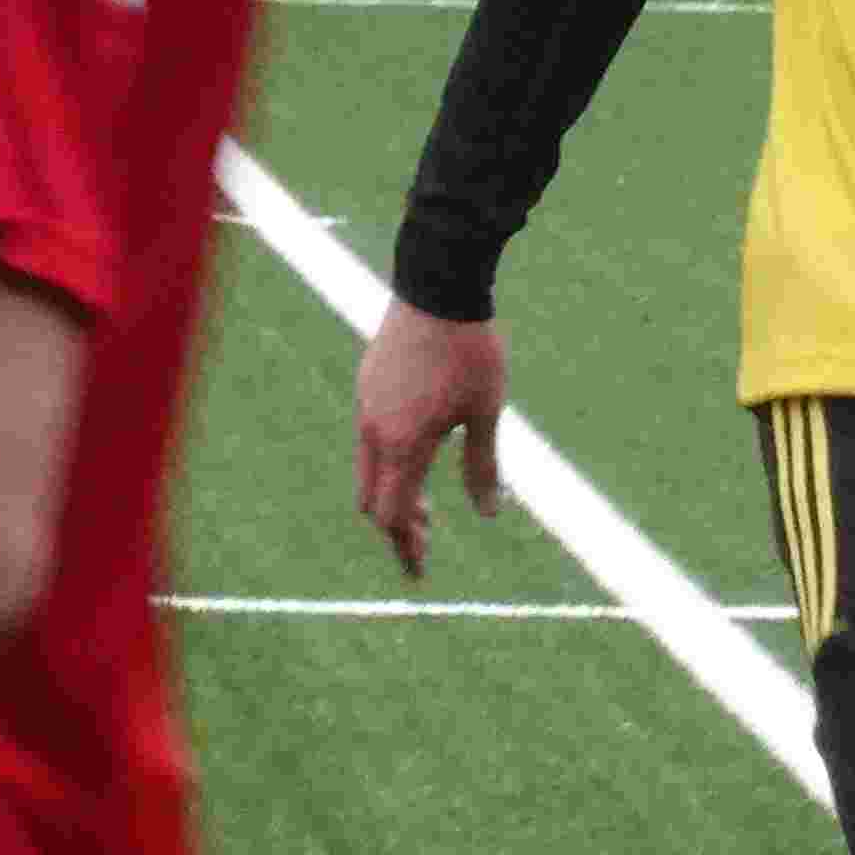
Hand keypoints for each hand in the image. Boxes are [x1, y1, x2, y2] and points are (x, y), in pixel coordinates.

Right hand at [355, 299, 507, 578]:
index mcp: (403, 444)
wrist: (437, 284)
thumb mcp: (486, 412)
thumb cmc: (469, 350)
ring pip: (368, 469)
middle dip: (396, 526)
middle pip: (372, 500)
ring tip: (424, 506)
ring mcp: (365, 406)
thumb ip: (483, 466)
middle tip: (426, 541)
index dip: (406, 547)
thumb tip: (489, 513)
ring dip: (392, 493)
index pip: (392, 515)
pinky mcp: (367, 384)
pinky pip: (368, 439)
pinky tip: (416, 455)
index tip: (420, 570)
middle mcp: (374, 430)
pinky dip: (387, 463)